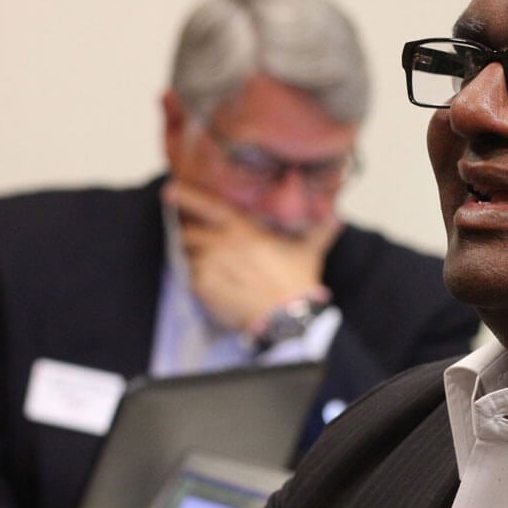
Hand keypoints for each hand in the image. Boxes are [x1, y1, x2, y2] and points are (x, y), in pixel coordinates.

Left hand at [164, 180, 340, 331]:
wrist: (287, 316)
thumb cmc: (296, 282)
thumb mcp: (309, 250)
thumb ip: (320, 230)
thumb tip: (337, 215)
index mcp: (243, 228)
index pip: (208, 206)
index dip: (186, 196)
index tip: (170, 190)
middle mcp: (223, 242)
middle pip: (189, 232)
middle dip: (189, 236)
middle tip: (197, 243)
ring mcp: (211, 265)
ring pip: (189, 257)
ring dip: (195, 261)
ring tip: (213, 271)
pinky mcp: (204, 287)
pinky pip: (191, 280)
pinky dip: (198, 282)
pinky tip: (217, 288)